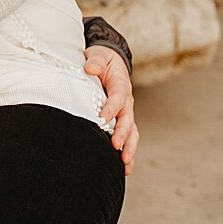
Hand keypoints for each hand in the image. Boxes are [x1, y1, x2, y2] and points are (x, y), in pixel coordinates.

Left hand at [85, 45, 137, 174]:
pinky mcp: (122, 120)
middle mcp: (126, 101)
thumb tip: (91, 68)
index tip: (102, 119)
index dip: (111, 108)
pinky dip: (127, 152)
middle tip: (115, 146)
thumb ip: (95, 61)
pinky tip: (124, 168)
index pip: (117, 97)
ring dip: (129, 148)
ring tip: (125, 165)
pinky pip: (128, 137)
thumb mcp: (98, 55)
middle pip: (128, 119)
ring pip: (131, 132)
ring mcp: (126, 112)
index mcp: (120, 84)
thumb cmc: (102, 60)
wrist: (110, 61)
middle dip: (123, 134)